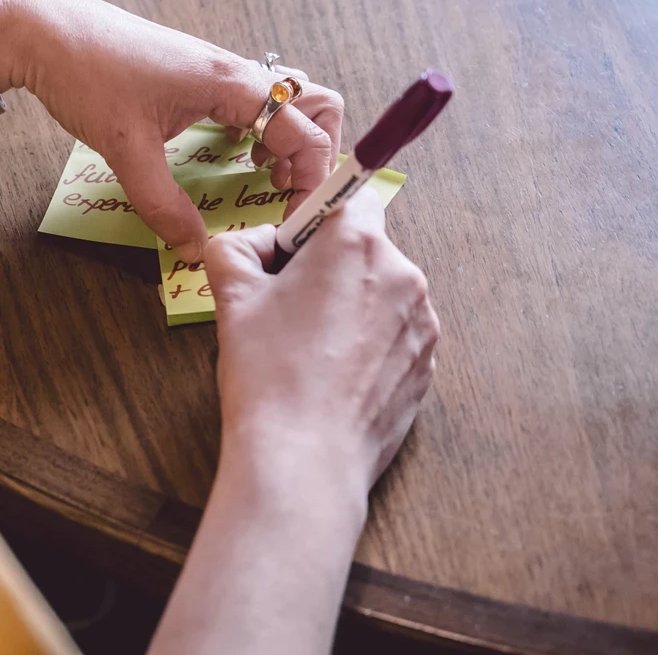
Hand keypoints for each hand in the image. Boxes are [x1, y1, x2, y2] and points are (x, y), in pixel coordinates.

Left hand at [0, 0, 343, 262]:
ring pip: (285, 99)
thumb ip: (162, 205)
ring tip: (260, 173)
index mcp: (230, 84)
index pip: (306, 131)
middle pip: (316, 103)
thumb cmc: (87, 77)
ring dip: (289, 138)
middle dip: (314, 151)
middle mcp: (235, 71)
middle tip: (282, 189)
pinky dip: (261, 128)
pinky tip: (231, 152)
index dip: (312, 179)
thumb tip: (194, 250)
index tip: (291, 216)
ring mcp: (218, 69)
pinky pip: (253, 100)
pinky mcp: (199, 73)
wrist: (45, 31)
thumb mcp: (125, 151)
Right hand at [205, 190, 438, 495]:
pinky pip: (394, 337)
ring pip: (380, 294)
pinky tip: (331, 377)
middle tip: (285, 308)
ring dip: (350, 307)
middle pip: (364, 249)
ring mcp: (422, 325)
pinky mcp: (427, 367)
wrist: (303, 458)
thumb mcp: (231, 297)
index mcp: (356, 244)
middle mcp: (402, 275)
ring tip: (307, 350)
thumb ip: (233, 249)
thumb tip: (250, 247)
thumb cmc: (268, 374)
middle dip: (327, 268)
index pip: (348, 198)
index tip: (290, 251)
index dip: (313, 221)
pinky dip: (367, 346)